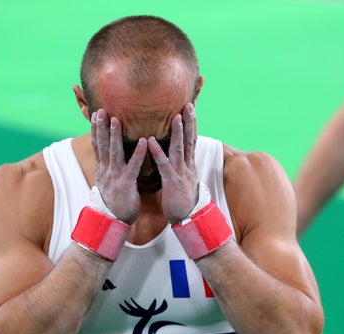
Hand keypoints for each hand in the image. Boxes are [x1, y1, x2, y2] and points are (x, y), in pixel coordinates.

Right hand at [91, 109, 143, 223]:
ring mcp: (114, 177)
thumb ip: (108, 167)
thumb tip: (107, 155)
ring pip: (114, 152)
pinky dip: (137, 153)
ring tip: (117, 120)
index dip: (96, 129)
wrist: (113, 221)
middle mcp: (106, 170)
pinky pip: (132, 167)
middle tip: (100, 110)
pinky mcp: (125, 184)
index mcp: (102, 168)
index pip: (97, 145)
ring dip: (115, 136)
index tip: (96, 114)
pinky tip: (143, 142)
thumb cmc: (115, 200)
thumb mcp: (108, 181)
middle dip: (101, 127)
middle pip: (102, 145)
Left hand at [150, 103, 199, 223]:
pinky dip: (157, 152)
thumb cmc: (182, 198)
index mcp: (188, 163)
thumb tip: (180, 153)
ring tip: (175, 117)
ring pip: (179, 149)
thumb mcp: (183, 178)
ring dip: (178, 133)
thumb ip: (181, 164)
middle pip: (189, 139)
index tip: (190, 107)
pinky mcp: (172, 182)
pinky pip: (164, 165)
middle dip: (190, 122)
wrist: (187, 218)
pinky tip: (151, 141)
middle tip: (189, 105)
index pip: (191, 139)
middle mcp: (187, 165)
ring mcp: (181, 173)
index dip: (192, 123)